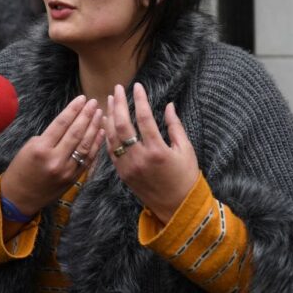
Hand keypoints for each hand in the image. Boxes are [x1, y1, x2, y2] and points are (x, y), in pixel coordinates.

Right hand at [1, 95, 104, 216]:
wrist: (19, 197)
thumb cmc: (20, 169)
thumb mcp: (29, 148)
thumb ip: (49, 136)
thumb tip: (68, 124)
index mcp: (41, 149)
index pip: (61, 123)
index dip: (73, 109)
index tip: (82, 98)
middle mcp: (55, 159)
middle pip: (76, 132)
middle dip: (87, 115)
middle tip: (94, 102)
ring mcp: (66, 170)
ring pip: (85, 145)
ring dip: (94, 127)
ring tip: (100, 114)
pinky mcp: (73, 178)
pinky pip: (88, 159)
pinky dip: (95, 145)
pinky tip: (100, 132)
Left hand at [104, 83, 198, 223]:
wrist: (176, 207)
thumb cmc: (185, 176)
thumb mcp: (186, 150)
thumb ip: (175, 126)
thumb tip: (169, 105)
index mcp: (157, 151)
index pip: (144, 118)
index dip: (139, 100)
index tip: (137, 86)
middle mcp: (139, 158)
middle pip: (122, 125)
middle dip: (118, 103)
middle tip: (117, 88)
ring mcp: (128, 167)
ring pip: (111, 137)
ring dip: (109, 116)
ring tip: (110, 99)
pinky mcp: (121, 173)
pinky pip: (109, 150)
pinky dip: (106, 134)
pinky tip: (107, 120)